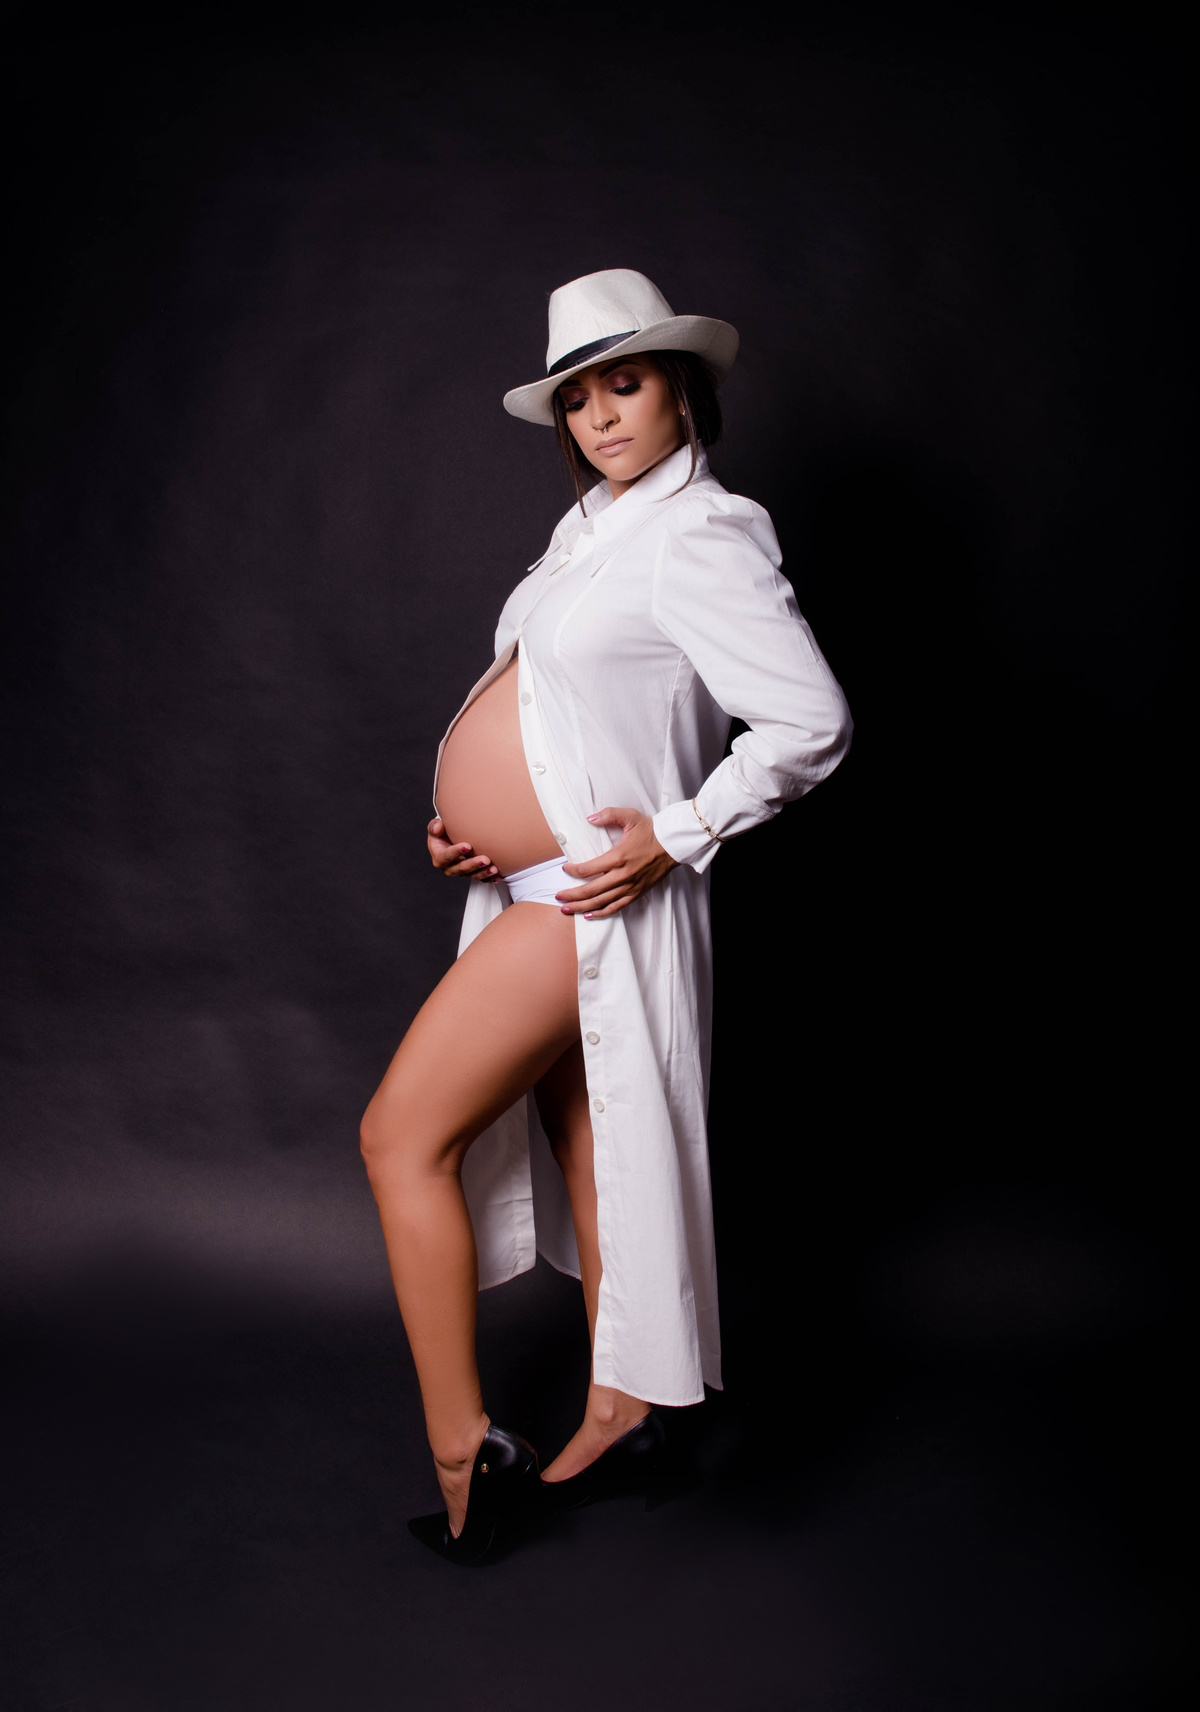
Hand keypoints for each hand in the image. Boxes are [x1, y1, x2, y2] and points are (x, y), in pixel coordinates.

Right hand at [427, 817, 498, 881]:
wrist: (451, 839)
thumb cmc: (442, 833)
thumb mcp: (435, 828)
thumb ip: (434, 827)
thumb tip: (438, 826)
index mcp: (439, 857)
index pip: (447, 856)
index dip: (456, 852)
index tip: (467, 846)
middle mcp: (450, 867)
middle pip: (461, 869)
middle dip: (473, 865)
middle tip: (485, 859)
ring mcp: (462, 872)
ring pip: (472, 875)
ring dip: (483, 873)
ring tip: (493, 868)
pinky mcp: (472, 873)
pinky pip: (481, 878)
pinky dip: (490, 878)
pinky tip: (498, 876)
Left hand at [556, 807, 676, 917]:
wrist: (673, 844)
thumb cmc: (651, 831)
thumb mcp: (630, 816)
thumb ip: (608, 814)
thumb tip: (590, 818)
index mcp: (618, 857)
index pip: (588, 869)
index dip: (573, 871)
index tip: (564, 868)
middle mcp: (622, 875)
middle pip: (591, 890)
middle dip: (572, 895)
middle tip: (558, 896)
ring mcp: (630, 886)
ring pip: (601, 902)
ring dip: (582, 906)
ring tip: (567, 909)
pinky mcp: (636, 893)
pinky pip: (616, 907)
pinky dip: (602, 912)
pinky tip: (589, 914)